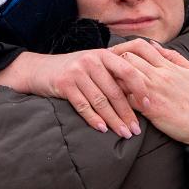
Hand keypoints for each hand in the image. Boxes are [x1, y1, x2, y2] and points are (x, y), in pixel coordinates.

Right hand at [0, 50, 146, 137]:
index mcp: (104, 54)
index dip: (140, 88)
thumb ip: (113, 73)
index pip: (128, 71)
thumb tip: (140, 93)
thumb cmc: (73, 70)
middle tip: (136, 129)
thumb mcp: (94, 64)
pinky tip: (102, 129)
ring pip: (100, 100)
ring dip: (113, 120)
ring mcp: (77, 72)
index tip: (149, 105)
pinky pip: (82, 105)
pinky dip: (93, 118)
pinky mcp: (64, 84)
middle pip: (114, 91)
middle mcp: (91, 60)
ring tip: (123, 133)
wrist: (39, 69)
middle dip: (127, 113)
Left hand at [111, 39, 188, 153]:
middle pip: (128, 58)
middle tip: (105, 66)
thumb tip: (153, 45)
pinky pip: (125, 98)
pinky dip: (117, 96)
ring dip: (113, 77)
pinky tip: (114, 98)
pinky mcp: (148, 109)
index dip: (124, 46)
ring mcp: (152, 92)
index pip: (141, 46)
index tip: (114, 52)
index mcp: (168, 66)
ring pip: (123, 76)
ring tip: (106, 80)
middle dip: (114, 61)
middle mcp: (159, 76)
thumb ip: (173, 56)